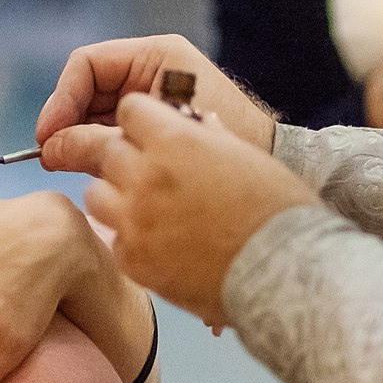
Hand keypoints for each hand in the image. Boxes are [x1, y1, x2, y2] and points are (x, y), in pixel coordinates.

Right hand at [35, 36, 274, 175]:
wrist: (277, 161)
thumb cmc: (230, 136)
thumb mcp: (160, 131)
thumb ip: (103, 135)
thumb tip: (50, 148)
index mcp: (156, 54)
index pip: (87, 65)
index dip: (61, 99)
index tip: (49, 135)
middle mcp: (150, 70)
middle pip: (87, 90)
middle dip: (67, 123)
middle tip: (53, 158)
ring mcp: (151, 97)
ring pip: (96, 115)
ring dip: (82, 140)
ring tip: (72, 167)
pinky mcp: (156, 125)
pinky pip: (115, 134)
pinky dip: (102, 152)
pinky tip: (96, 174)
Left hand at [88, 95, 318, 323]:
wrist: (286, 272)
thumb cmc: (277, 210)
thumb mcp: (244, 155)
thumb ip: (207, 136)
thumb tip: (194, 123)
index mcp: (176, 140)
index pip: (130, 109)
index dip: (142, 120)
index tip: (151, 133)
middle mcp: (146, 175)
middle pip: (107, 150)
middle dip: (126, 157)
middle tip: (150, 175)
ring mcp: (135, 220)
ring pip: (97, 194)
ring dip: (117, 196)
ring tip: (148, 209)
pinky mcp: (134, 260)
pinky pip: (113, 238)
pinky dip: (130, 238)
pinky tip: (159, 244)